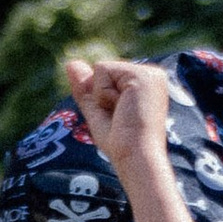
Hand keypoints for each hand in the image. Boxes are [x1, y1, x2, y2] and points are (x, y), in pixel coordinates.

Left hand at [65, 55, 172, 182]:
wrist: (136, 158)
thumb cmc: (122, 144)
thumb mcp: (99, 112)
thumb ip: (87, 89)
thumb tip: (71, 63)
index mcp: (146, 84)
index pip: (107, 78)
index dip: (103, 99)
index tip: (122, 119)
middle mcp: (151, 75)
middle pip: (103, 70)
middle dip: (101, 96)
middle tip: (121, 119)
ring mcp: (149, 73)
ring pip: (101, 69)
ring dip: (102, 96)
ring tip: (123, 114)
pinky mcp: (141, 74)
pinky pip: (102, 70)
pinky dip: (103, 94)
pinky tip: (123, 108)